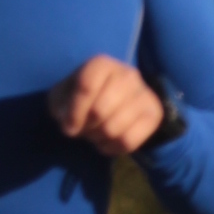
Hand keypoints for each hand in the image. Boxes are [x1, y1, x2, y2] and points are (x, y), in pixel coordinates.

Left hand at [48, 56, 166, 160]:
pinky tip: (107, 142)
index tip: (68, 127)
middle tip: (83, 130)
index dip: (74, 112)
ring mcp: (144, 93)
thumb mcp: (63, 95)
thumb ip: (60, 105)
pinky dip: (112, 148)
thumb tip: (71, 124)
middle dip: (86, 127)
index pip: (86, 86)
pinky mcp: (154, 114)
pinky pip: (129, 141)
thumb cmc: (83, 97)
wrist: (116, 101)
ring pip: (114, 128)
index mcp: (102, 64)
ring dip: (98, 138)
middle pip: (100, 110)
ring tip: (95, 134)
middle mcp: (127, 74)